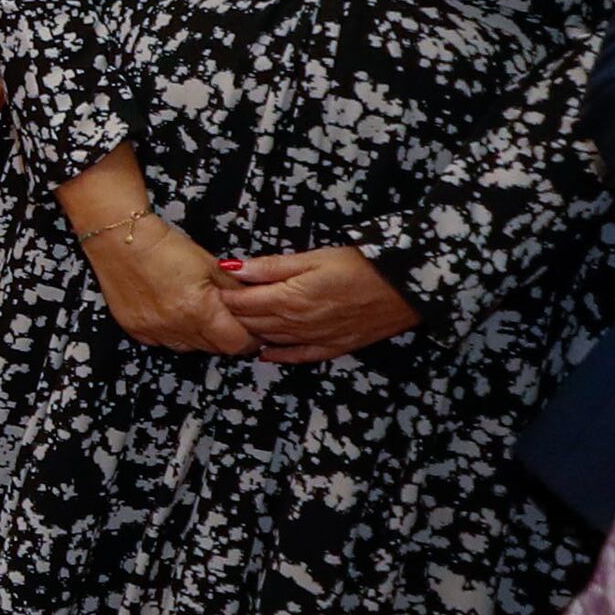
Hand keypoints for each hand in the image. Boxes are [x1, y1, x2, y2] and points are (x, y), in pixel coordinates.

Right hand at [77, 209, 252, 354]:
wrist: (120, 240)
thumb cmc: (165, 246)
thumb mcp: (211, 265)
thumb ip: (235, 290)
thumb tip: (255, 305)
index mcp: (199, 309)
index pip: (236, 343)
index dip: (249, 339)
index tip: (251, 330)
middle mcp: (175, 326)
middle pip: (214, 349)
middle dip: (225, 336)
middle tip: (226, 318)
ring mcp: (153, 330)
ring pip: (189, 348)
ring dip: (199, 337)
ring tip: (199, 314)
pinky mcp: (135, 330)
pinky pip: (164, 342)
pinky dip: (174, 333)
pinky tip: (174, 314)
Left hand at [209, 245, 418, 364]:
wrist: (407, 287)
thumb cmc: (360, 264)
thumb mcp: (313, 257)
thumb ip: (271, 267)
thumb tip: (233, 268)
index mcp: (289, 299)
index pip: (243, 303)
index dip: (223, 297)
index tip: (208, 291)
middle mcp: (297, 324)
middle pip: (253, 323)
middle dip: (231, 316)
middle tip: (214, 309)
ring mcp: (315, 339)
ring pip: (271, 340)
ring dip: (251, 333)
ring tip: (233, 326)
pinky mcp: (334, 347)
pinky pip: (299, 356)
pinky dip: (279, 355)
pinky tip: (265, 353)